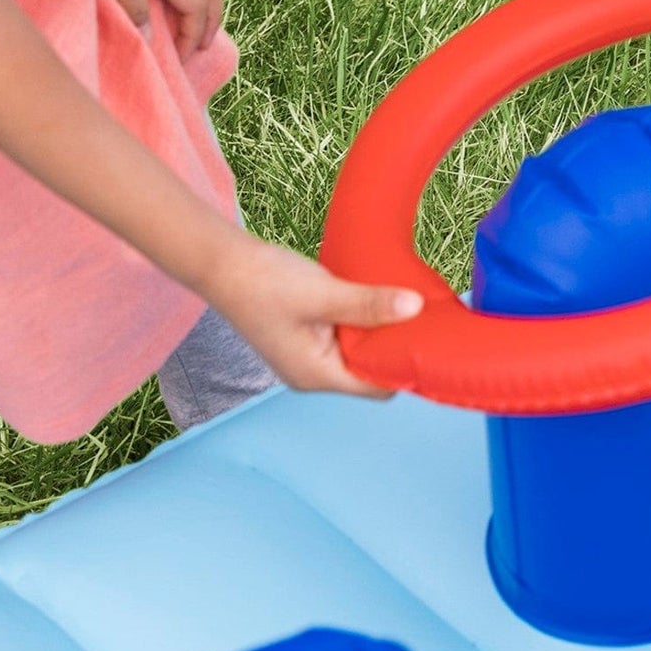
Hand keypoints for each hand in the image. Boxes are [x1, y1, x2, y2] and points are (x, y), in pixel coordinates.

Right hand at [202, 234, 422, 398]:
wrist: (223, 264)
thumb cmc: (266, 282)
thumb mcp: (325, 293)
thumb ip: (369, 304)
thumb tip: (415, 308)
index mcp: (316, 376)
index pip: (377, 387)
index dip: (403, 365)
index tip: (427, 337)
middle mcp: (312, 375)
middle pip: (369, 371)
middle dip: (391, 345)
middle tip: (418, 314)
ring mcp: (305, 358)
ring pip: (356, 352)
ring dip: (375, 330)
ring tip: (398, 303)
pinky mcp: (303, 338)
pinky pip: (342, 337)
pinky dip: (358, 321)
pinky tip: (371, 299)